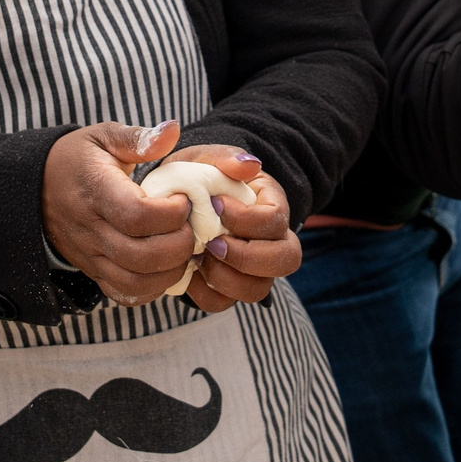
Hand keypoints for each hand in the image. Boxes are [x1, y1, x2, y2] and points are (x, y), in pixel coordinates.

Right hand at [43, 120, 206, 304]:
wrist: (37, 188)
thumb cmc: (78, 159)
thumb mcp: (103, 137)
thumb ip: (139, 138)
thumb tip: (173, 129)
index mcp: (96, 191)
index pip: (137, 215)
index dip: (171, 213)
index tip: (184, 200)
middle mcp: (90, 229)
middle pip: (142, 256)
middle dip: (180, 244)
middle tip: (191, 226)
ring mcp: (90, 256)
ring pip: (136, 281)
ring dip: (170, 270)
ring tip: (183, 247)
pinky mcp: (93, 272)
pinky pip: (126, 294)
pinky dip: (153, 287)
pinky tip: (165, 266)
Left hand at [152, 143, 299, 313]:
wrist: (174, 198)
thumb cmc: (196, 175)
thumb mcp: (205, 158)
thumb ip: (226, 157)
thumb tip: (250, 166)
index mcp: (270, 204)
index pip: (277, 219)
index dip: (247, 218)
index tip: (215, 203)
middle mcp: (269, 240)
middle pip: (286, 260)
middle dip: (247, 256)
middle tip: (212, 243)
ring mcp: (251, 268)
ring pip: (258, 289)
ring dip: (226, 278)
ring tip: (200, 258)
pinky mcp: (226, 287)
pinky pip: (224, 304)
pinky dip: (205, 293)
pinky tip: (189, 273)